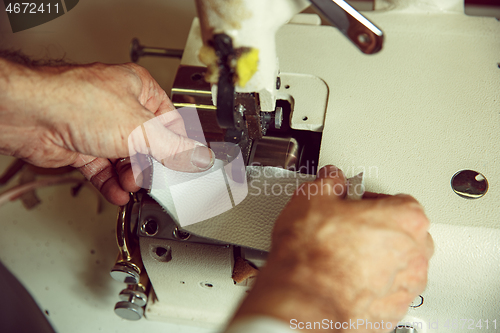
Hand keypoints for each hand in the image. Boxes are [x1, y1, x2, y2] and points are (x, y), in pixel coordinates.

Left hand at [0, 61, 213, 204]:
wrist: (30, 117)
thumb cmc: (77, 103)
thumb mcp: (141, 129)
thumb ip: (175, 149)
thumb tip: (201, 157)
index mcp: (140, 90)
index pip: (170, 122)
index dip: (177, 146)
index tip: (183, 166)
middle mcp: (120, 107)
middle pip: (147, 145)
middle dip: (148, 167)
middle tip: (151, 179)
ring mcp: (100, 128)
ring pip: (125, 160)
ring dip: (129, 178)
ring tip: (130, 186)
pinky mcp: (83, 147)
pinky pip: (105, 170)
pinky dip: (112, 184)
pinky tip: (118, 194)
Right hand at [234, 165, 433, 331]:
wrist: (300, 298)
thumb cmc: (311, 254)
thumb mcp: (312, 198)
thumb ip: (329, 182)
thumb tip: (331, 179)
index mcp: (406, 220)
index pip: (399, 200)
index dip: (373, 200)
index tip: (356, 204)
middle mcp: (414, 255)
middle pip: (406, 234)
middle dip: (381, 230)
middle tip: (351, 228)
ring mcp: (405, 288)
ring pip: (399, 267)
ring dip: (380, 260)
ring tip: (346, 256)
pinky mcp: (390, 313)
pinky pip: (387, 294)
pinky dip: (372, 288)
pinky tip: (346, 281)